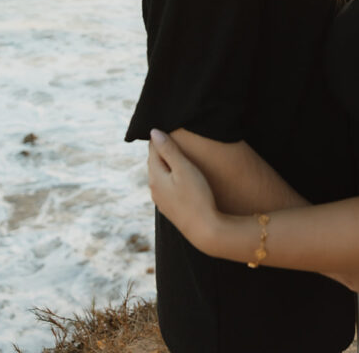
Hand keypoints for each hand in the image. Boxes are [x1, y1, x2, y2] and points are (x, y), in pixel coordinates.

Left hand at [148, 128, 219, 253]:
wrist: (205, 230)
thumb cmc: (197, 196)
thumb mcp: (184, 169)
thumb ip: (168, 149)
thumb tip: (153, 132)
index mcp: (155, 177)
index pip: (153, 150)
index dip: (162, 138)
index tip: (172, 128)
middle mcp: (154, 189)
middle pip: (156, 162)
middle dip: (164, 150)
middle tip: (176, 136)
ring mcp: (162, 201)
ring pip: (161, 175)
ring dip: (169, 164)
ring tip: (181, 154)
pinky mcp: (170, 208)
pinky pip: (167, 186)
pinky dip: (172, 177)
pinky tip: (183, 177)